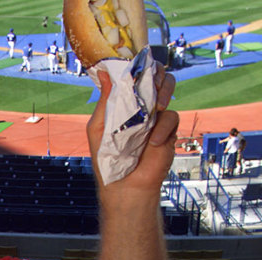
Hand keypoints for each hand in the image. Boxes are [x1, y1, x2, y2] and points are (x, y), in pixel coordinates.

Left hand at [87, 67, 178, 189]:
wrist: (125, 185)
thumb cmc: (107, 159)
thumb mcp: (99, 128)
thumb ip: (105, 102)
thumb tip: (104, 74)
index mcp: (122, 103)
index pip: (133, 76)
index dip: (137, 66)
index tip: (136, 63)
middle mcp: (140, 106)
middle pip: (155, 75)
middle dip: (155, 73)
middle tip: (151, 80)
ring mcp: (155, 116)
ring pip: (167, 89)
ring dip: (164, 93)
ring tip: (157, 106)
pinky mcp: (169, 129)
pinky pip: (171, 116)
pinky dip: (163, 128)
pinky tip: (153, 142)